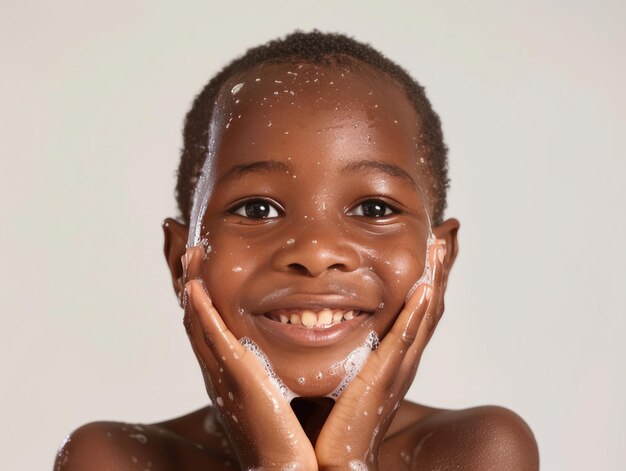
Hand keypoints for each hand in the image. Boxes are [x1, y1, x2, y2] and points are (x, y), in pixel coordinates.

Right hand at [182, 246, 317, 470]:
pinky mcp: (236, 380)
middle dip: (187, 281)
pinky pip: (212, 340)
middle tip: (183, 246)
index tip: (198, 261)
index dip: (199, 292)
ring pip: (197, 322)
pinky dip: (201, 313)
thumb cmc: (289, 434)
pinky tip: (195, 288)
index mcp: (231, 371)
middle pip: (195, 317)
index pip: (209, 323)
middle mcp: (220, 370)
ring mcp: (224, 374)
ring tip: (189, 253)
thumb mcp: (280, 391)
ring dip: (189, 286)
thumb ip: (277, 367)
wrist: (288, 468)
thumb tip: (291, 344)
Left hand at [314, 241, 446, 469]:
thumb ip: (338, 350)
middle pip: (428, 305)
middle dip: (441, 267)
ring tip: (444, 242)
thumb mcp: (337, 375)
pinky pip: (405, 339)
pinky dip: (418, 312)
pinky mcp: (383, 380)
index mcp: (389, 358)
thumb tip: (318, 320)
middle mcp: (400, 360)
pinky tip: (425, 286)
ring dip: (435, 277)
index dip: (428, 276)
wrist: (329, 464)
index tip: (434, 243)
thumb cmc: (328, 423)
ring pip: (424, 315)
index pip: (414, 308)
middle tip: (451, 231)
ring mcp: (395, 369)